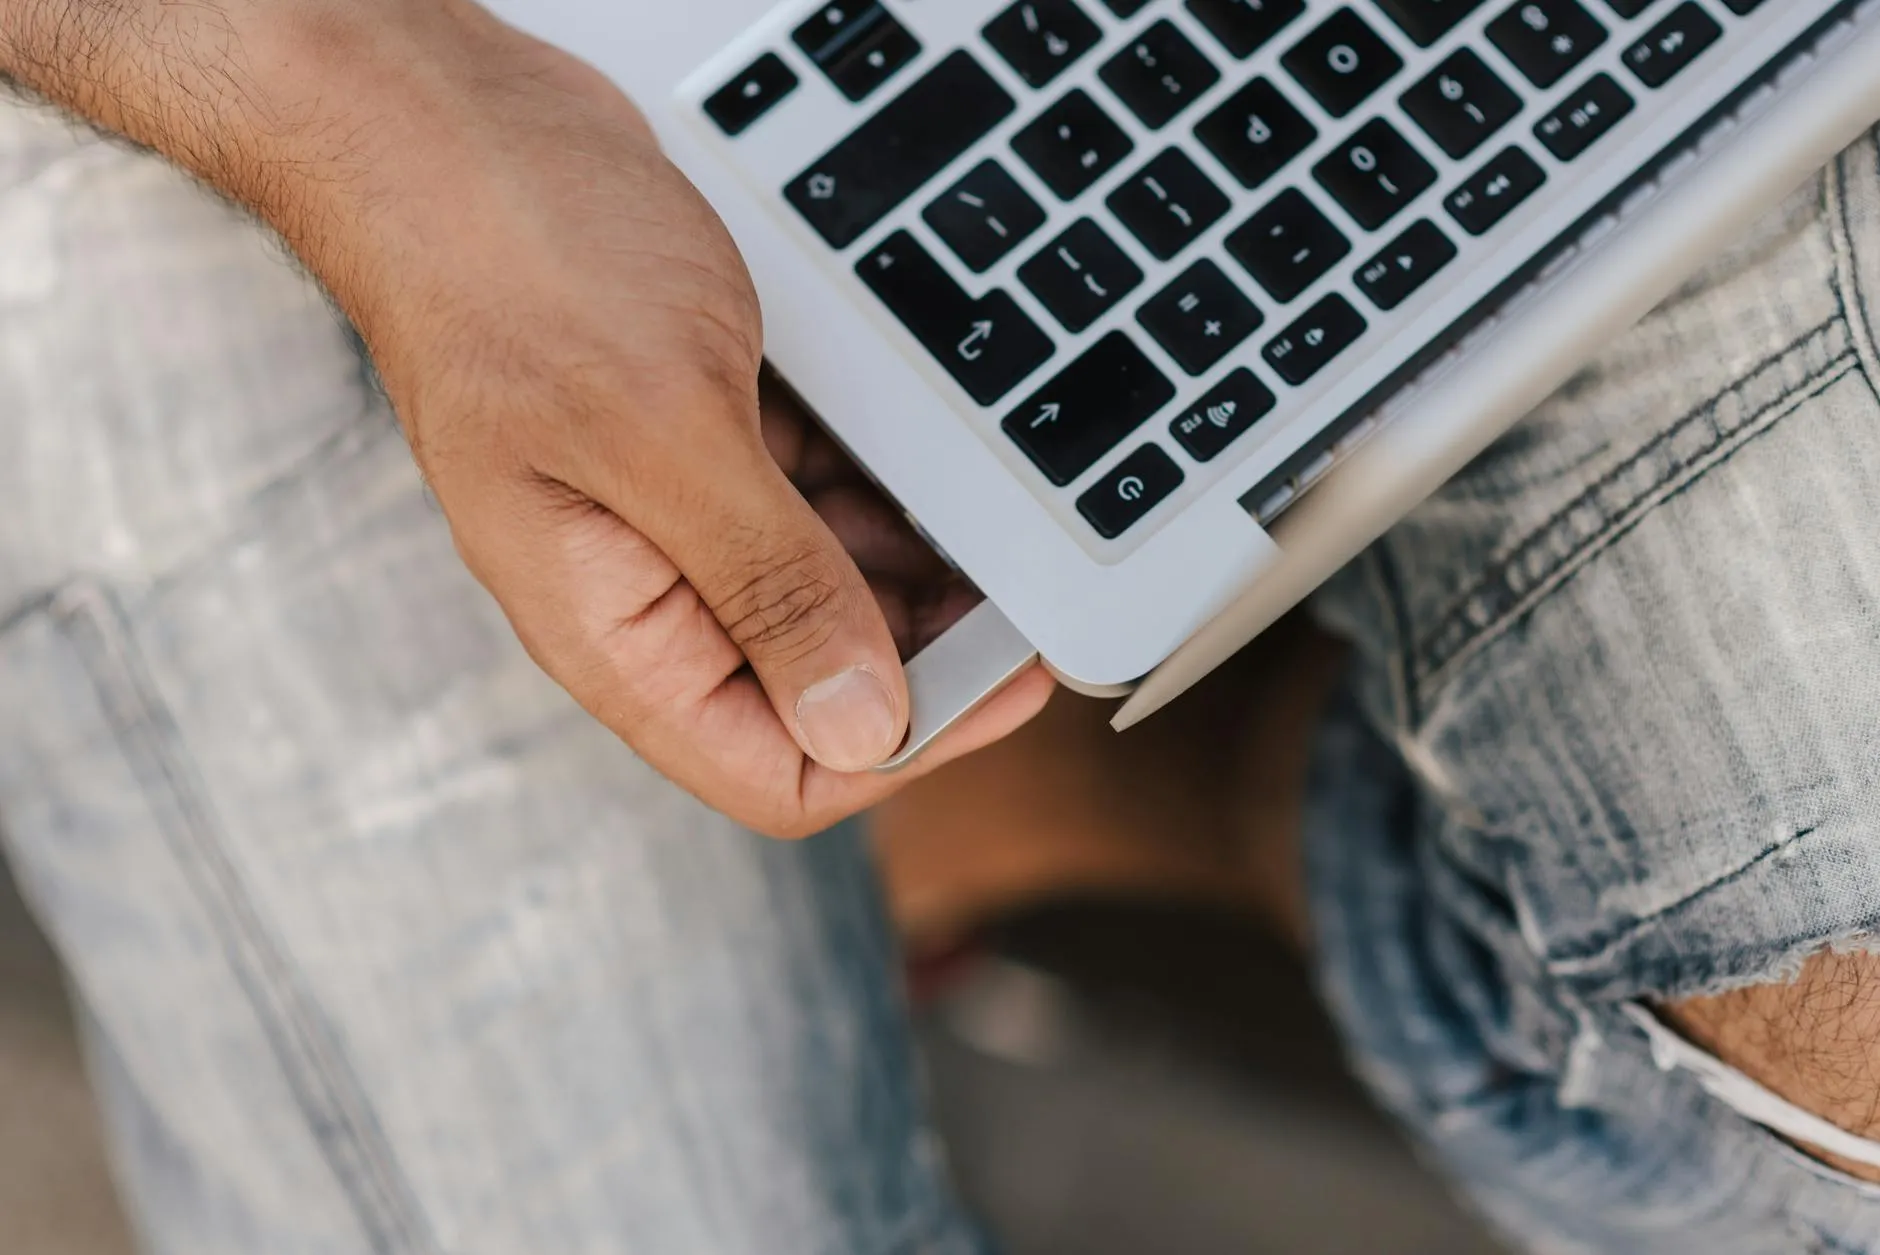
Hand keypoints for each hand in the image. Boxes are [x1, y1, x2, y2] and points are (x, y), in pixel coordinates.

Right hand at [4, 0, 1053, 834]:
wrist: (435, 122)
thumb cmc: (508, 260)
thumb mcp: (663, 429)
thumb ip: (769, 585)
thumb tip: (863, 727)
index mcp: (615, 631)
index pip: (775, 770)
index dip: (902, 744)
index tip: (1008, 674)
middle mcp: (639, 597)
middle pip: (809, 693)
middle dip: (924, 658)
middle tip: (1022, 598)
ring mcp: (664, 522)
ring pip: (817, 600)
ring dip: (908, 580)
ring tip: (991, 538)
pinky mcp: (689, 448)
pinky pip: (804, 512)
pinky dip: (872, 502)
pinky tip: (926, 472)